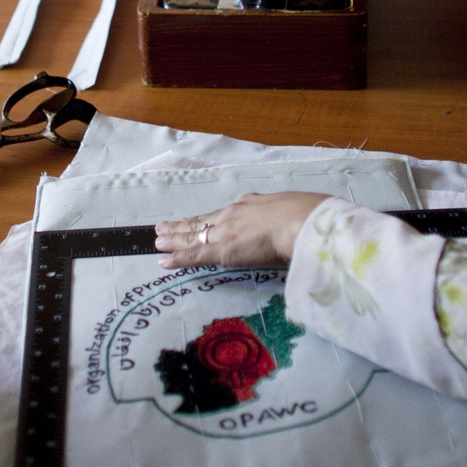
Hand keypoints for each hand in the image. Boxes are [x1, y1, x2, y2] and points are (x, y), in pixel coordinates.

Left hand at [154, 191, 332, 267]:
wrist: (303, 222)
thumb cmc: (308, 218)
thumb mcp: (295, 211)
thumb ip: (287, 217)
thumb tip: (293, 221)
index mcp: (251, 205)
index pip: (221, 215)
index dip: (206, 219)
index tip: (196, 220)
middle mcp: (233, 215)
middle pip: (201, 222)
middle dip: (182, 226)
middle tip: (163, 227)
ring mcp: (226, 232)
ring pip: (192, 236)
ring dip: (174, 240)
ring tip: (158, 241)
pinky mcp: (222, 250)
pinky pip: (194, 256)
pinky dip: (178, 259)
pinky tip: (164, 261)